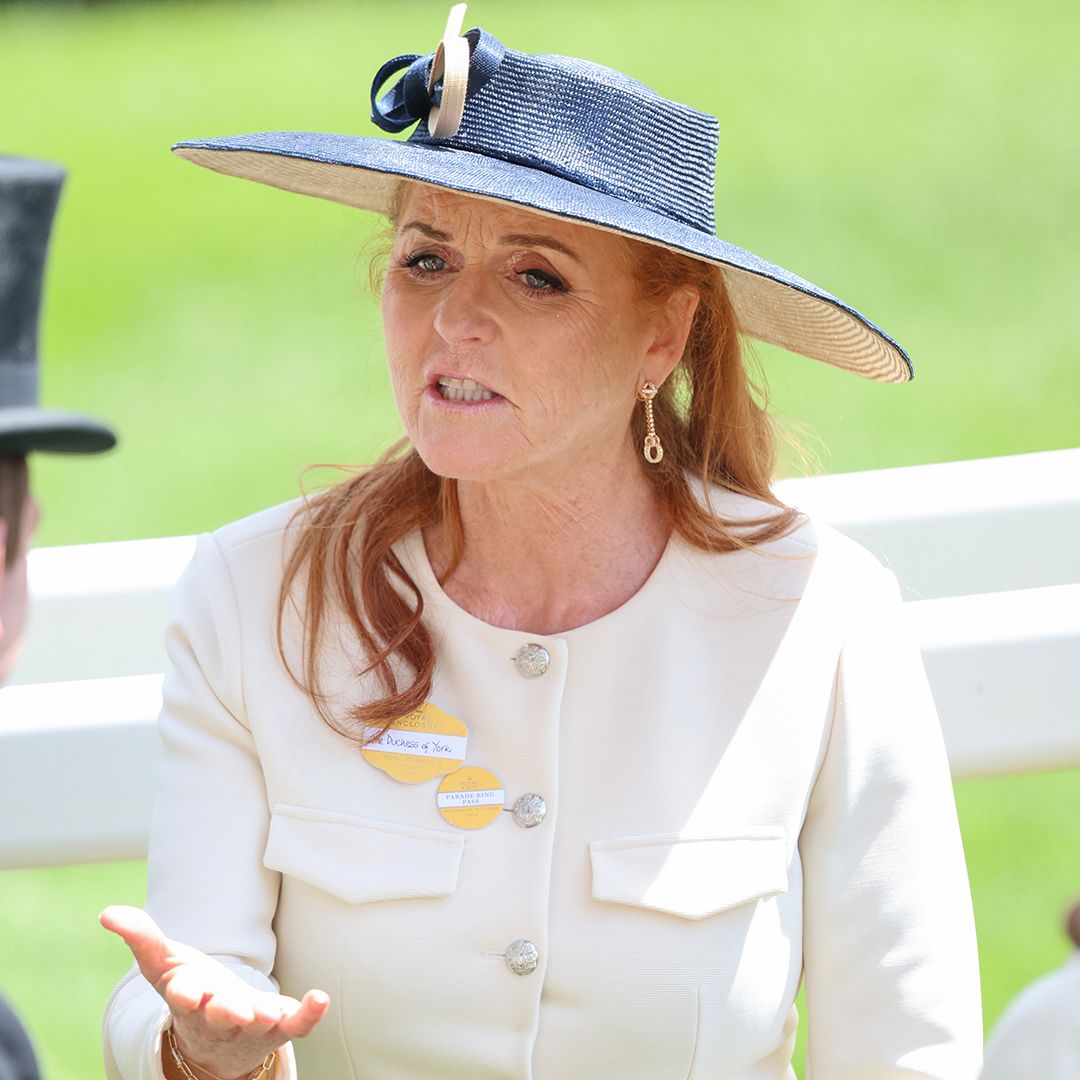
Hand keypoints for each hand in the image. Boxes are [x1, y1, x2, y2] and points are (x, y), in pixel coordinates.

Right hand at [101, 905, 329, 1078]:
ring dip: (261, 1018)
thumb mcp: (164, 964)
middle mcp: (219, 1017)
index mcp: (189, 1001)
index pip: (183, 998)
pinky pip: (296, 1024)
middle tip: (231, 1007)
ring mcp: (251, 1024)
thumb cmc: (192, 991)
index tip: (187, 989)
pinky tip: (320, 998)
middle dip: (224, 1011)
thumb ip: (141, 938)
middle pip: (220, 1016)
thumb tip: (107, 914)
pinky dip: (308, 1014)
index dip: (186, 993)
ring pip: (255, 1025)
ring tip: (268, 1012)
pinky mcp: (279, 1025)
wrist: (218, 1036)